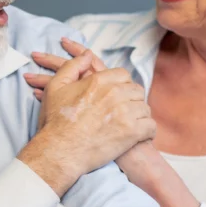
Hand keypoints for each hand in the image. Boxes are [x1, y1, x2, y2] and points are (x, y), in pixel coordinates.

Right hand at [25, 38, 156, 184]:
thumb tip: (88, 55)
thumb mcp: (56, 87)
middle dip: (132, 99)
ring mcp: (124, 113)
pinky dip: (147, 132)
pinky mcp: (131, 133)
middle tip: (124, 110)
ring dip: (138, 115)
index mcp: (98, 81)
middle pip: (136, 90)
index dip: (121, 84)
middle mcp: (114, 94)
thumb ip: (72, 66)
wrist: (60, 151)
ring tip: (130, 123)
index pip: (123, 75)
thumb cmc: (55, 121)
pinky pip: (150, 126)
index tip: (117, 94)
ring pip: (144, 108)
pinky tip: (139, 135)